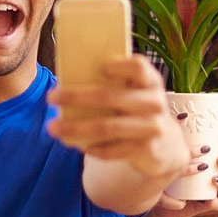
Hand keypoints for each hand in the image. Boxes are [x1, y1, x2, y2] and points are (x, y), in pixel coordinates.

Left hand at [47, 56, 188, 178]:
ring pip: (106, 127)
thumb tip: (68, 81)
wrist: (167, 145)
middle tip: (51, 97)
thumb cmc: (138, 110)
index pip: (139, 67)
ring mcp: (152, 128)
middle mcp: (154, 103)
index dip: (120, 65)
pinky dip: (92, 148)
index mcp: (150, 82)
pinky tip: (78, 145)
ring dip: (75, 128)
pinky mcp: (146, 150)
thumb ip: (116, 86)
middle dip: (76, 97)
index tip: (100, 66)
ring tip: (53, 127)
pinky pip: (112, 151)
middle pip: (110, 96)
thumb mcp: (136, 94)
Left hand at [129, 148, 217, 216]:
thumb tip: (180, 117)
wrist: (158, 206)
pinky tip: (212, 201)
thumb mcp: (160, 162)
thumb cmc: (160, 179)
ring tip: (214, 179)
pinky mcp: (204, 204)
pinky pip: (217, 203)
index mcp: (199, 158)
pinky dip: (217, 202)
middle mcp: (207, 172)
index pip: (215, 145)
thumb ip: (167, 143)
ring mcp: (208, 188)